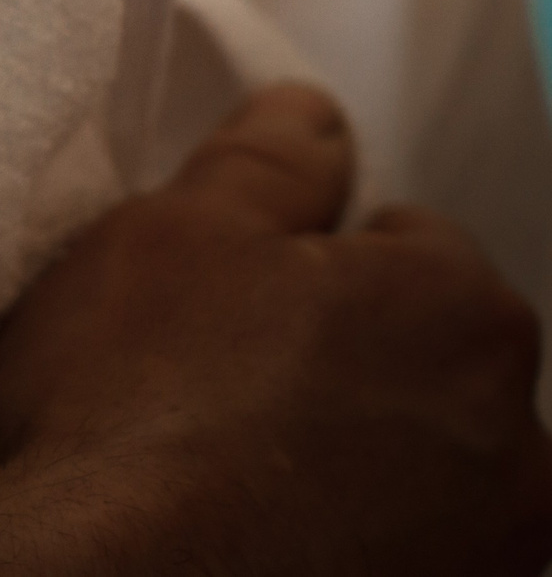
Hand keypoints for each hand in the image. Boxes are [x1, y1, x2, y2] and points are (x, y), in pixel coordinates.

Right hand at [0, 84, 551, 574]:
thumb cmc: (134, 409)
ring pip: (427, 478)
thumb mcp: (173, 232)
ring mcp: (490, 557)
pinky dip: (349, 550)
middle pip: (431, 369)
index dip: (304, 263)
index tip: (228, 303)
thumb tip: (315, 114)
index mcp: (461, 311)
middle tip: (222, 391)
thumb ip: (267, 161)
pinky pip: (407, 559)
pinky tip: (262, 545)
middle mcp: (517, 443)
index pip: (407, 247)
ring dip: (360, 470)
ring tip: (234, 484)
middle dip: (349, 369)